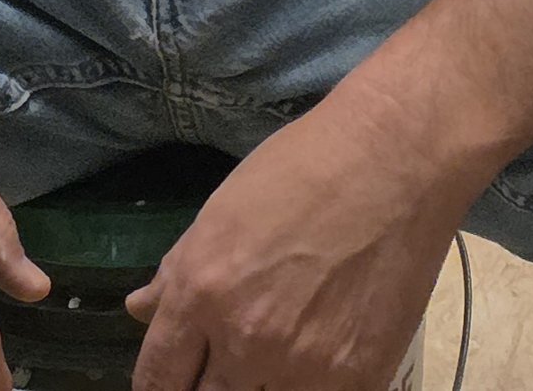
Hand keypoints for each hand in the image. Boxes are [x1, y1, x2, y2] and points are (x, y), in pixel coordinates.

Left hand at [126, 99, 465, 390]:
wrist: (392, 164)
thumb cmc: (301, 170)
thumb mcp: (222, 210)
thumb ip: (179, 270)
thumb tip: (139, 310)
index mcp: (202, 290)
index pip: (158, 377)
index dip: (158, 386)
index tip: (170, 383)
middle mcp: (245, 339)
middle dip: (203, 389)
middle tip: (218, 369)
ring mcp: (304, 368)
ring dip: (256, 390)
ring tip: (265, 365)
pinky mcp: (357, 381)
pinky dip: (308, 390)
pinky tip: (312, 366)